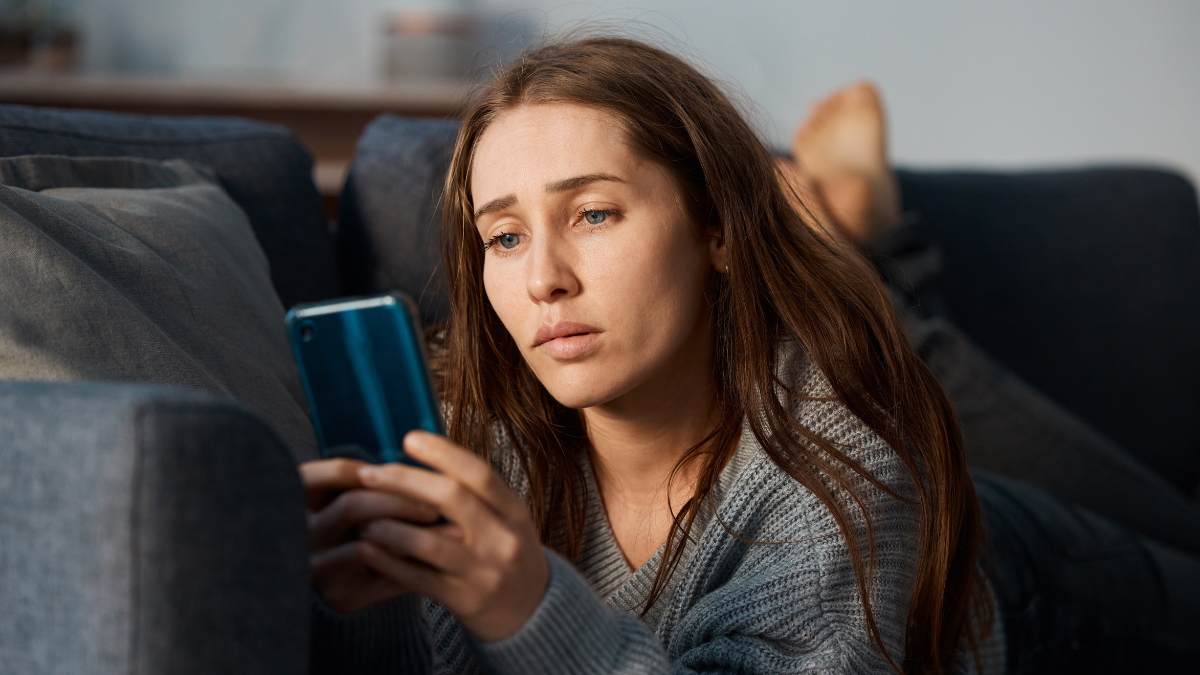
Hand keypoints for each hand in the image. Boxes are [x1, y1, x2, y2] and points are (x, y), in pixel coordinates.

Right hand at [300, 458, 441, 612]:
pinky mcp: (340, 594)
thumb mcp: (345, 500)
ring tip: (449, 526)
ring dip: (413, 529)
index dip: (372, 469)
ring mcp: (318, 566)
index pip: (331, 474)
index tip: (405, 469)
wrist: (339, 582)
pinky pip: (384, 574)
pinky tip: (439, 556)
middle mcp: (302, 534)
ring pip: (370, 539)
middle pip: (353, 504)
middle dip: (401, 499)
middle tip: (437, 503)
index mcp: (299, 501)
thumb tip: (421, 456)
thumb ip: (369, 483)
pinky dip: (414, 561)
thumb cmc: (350, 529)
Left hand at [354, 431, 549, 642]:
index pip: (479, 474)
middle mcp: (503, 538)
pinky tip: (366, 549)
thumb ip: (477, 496)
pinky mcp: (465, 601)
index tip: (409, 438)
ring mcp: (485, 572)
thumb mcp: (509, 522)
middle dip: (405, 481)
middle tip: (368, 473)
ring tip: (361, 517)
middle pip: (451, 498)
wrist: (534, 615)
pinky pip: (418, 578)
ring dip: (389, 525)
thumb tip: (428, 458)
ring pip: (429, 541)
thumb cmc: (510, 558)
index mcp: (515, 512)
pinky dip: (388, 561)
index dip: (443, 453)